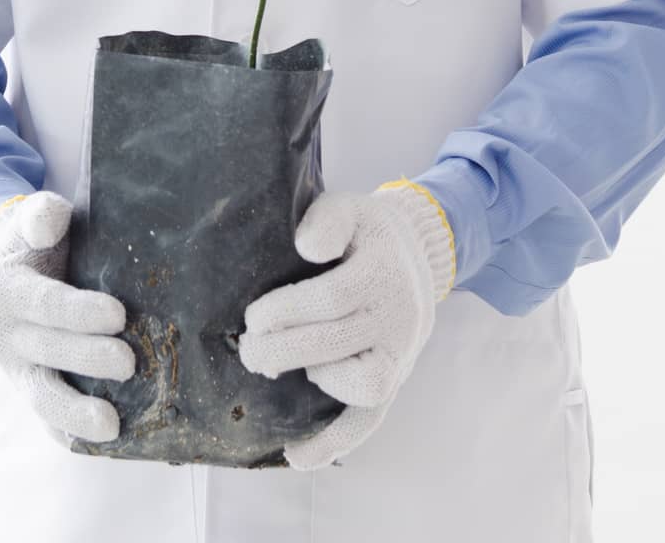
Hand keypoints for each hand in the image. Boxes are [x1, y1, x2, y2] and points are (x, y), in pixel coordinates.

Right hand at [0, 190, 135, 447]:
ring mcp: (14, 367)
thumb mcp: (34, 217)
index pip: (44, 303)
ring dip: (75, 412)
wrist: (13, 266)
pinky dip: (69, 431)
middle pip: (46, 352)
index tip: (118, 315)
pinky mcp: (29, 387)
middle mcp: (2, 334)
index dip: (79, 311)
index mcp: (2, 289)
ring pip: (40, 395)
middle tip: (129, 362)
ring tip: (112, 426)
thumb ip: (41, 214)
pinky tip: (101, 443)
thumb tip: (50, 220)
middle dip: (87, 359)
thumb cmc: (37, 240)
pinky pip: (45, 416)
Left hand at [237, 184, 455, 470]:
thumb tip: (306, 246)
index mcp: (383, 271)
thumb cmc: (367, 233)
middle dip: (283, 349)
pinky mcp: (394, 379)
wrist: (416, 256)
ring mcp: (400, 353)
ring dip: (317, 381)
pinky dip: (336, 442)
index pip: (333, 298)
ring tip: (276, 369)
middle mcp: (398, 316)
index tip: (254, 316)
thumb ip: (326, 219)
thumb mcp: (351, 207)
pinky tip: (298, 456)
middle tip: (248, 348)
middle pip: (337, 342)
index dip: (288, 310)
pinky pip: (372, 419)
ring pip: (366, 386)